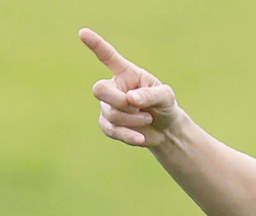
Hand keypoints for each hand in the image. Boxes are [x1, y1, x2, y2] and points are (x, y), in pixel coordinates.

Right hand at [79, 28, 180, 146]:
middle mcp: (114, 87)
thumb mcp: (166, 97)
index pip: (108, 56)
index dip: (96, 45)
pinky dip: (127, 134)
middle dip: (119, 101)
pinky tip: (141, 137)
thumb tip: (131, 99)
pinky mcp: (108, 124)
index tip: (83, 33)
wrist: (166, 130)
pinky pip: (110, 129)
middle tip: (138, 107)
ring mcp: (108, 106)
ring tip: (148, 118)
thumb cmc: (165, 106)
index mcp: (126, 73)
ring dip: (132, 119)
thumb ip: (150, 94)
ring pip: (109, 112)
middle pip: (99, 89)